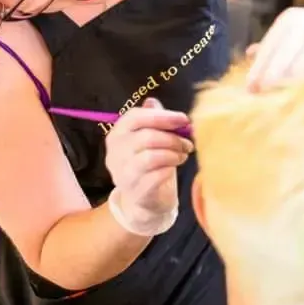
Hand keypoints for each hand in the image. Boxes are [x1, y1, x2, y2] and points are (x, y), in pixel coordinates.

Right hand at [105, 98, 192, 226]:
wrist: (143, 202)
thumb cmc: (149, 165)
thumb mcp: (149, 139)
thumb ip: (151, 120)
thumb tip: (153, 102)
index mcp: (116, 135)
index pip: (135, 117)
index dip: (162, 116)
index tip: (184, 119)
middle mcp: (115, 154)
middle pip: (146, 137)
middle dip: (173, 138)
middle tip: (188, 142)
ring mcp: (122, 175)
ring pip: (151, 157)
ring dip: (173, 154)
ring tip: (183, 155)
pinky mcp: (135, 192)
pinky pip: (156, 177)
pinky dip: (170, 169)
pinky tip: (175, 167)